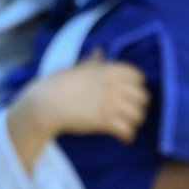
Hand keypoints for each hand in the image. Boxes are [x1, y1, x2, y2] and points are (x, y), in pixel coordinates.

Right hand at [33, 50, 149, 141]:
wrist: (46, 103)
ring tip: (127, 126)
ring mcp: (110, 103)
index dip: (137, 86)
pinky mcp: (105, 121)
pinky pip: (127, 131)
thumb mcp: (76, 68)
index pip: (137, 76)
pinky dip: (127, 136)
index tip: (131, 94)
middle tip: (131, 113)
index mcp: (107, 70)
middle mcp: (113, 85)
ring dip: (134, 122)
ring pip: (137, 115)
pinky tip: (123, 138)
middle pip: (142, 97)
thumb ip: (92, 61)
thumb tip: (100, 50)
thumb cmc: (58, 84)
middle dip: (139, 106)